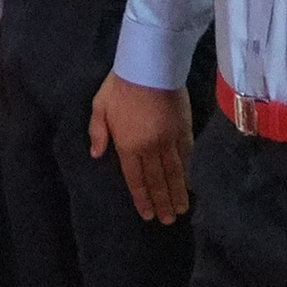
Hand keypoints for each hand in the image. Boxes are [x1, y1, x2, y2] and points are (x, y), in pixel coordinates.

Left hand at [88, 74, 191, 221]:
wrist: (150, 66)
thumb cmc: (120, 86)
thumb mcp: (99, 107)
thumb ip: (97, 132)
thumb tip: (96, 155)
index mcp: (128, 146)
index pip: (136, 180)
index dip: (142, 199)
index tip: (148, 215)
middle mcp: (150, 149)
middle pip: (157, 181)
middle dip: (163, 202)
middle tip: (168, 220)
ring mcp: (169, 140)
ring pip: (175, 172)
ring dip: (178, 192)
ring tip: (182, 209)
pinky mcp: (183, 128)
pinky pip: (187, 155)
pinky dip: (189, 171)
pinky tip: (191, 182)